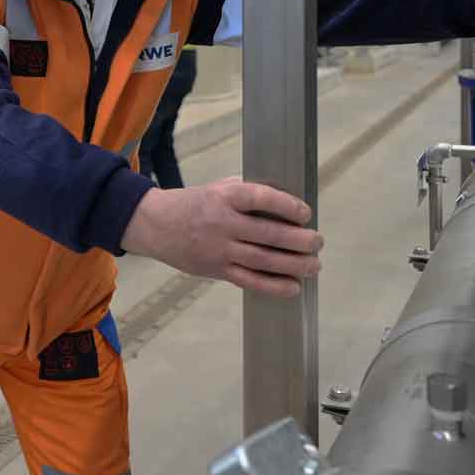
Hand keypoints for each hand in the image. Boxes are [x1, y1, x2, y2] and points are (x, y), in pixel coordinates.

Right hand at [120, 177, 321, 297]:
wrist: (156, 225)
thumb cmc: (195, 203)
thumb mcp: (219, 187)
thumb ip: (249, 192)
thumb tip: (287, 202)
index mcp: (224, 197)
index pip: (261, 198)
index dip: (287, 206)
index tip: (305, 213)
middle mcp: (222, 223)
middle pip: (268, 234)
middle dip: (300, 240)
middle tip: (318, 242)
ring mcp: (219, 249)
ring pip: (263, 260)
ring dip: (294, 264)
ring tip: (314, 265)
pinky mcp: (217, 270)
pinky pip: (250, 281)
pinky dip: (274, 286)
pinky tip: (293, 286)